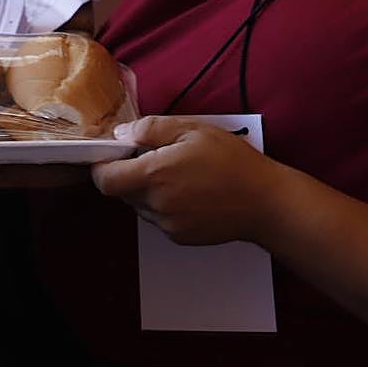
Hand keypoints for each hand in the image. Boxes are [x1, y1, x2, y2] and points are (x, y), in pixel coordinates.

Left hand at [91, 115, 284, 244]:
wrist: (266, 203)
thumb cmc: (233, 161)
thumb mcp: (193, 130)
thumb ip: (151, 129)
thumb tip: (121, 135)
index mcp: (154, 175)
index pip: (104, 180)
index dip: (101, 167)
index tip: (111, 155)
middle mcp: (156, 204)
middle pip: (121, 192)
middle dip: (128, 175)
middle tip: (155, 159)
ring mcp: (167, 224)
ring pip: (140, 206)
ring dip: (147, 191)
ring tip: (178, 176)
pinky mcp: (179, 237)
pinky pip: (158, 218)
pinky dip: (164, 205)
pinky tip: (190, 193)